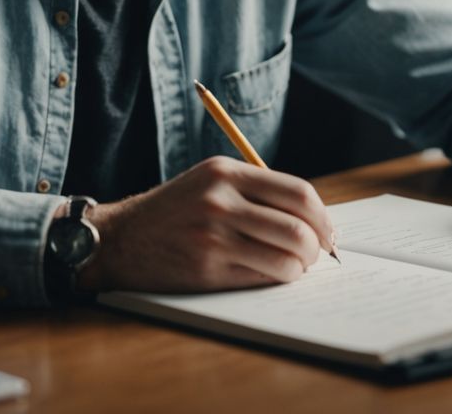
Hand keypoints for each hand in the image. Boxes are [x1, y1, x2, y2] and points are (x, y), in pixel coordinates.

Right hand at [74, 156, 335, 292]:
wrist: (123, 238)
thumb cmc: (176, 210)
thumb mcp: (211, 181)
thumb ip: (255, 189)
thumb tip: (312, 216)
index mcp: (226, 172)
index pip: (297, 192)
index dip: (322, 216)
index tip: (328, 231)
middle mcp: (221, 201)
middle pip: (298, 227)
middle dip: (317, 246)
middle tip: (316, 254)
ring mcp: (214, 236)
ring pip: (286, 258)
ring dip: (300, 267)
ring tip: (294, 266)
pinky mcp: (207, 269)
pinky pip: (262, 277)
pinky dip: (277, 278)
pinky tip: (271, 274)